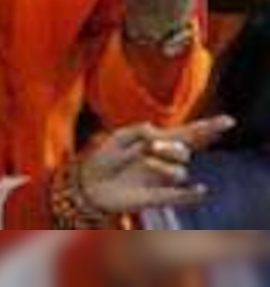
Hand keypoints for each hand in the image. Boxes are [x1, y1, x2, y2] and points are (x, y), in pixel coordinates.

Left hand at [79, 117, 234, 215]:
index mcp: (157, 143)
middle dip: (172, 146)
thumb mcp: (118, 138)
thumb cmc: (104, 159)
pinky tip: (201, 190)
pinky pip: (181, 197)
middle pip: (185, 150)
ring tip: (143, 163)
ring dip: (162, 166)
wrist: (90, 184)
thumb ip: (138, 132)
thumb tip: (157, 131)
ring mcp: (163, 180)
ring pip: (179, 171)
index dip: (209, 128)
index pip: (188, 134)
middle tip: (152, 146)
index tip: (229, 121)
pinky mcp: (158, 197)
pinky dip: (191, 194)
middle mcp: (165, 161)